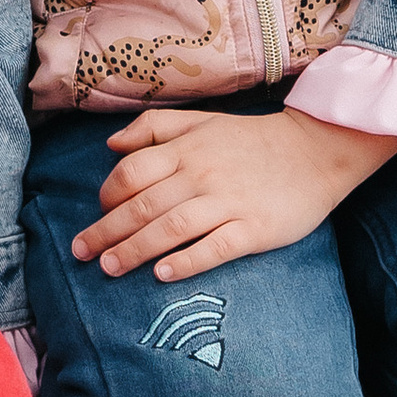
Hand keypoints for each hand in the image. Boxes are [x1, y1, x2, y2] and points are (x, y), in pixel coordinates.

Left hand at [72, 106, 396, 280]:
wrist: (315, 150)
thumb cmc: (251, 140)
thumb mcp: (201, 121)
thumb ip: (153, 128)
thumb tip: (110, 145)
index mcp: (186, 149)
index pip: (132, 172)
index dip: (108, 196)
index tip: (98, 214)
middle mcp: (202, 175)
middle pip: (143, 205)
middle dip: (107, 231)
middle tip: (81, 253)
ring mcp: (229, 202)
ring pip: (171, 227)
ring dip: (136, 250)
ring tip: (110, 268)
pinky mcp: (255, 228)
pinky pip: (215, 247)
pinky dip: (187, 261)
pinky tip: (163, 275)